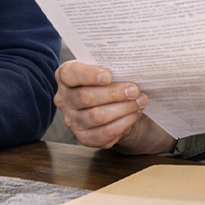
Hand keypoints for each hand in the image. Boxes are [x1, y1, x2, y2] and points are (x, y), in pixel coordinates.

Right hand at [54, 61, 171, 152]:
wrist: (111, 104)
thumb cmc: (107, 81)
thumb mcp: (105, 68)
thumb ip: (110, 66)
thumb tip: (129, 68)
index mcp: (65, 76)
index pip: (70, 74)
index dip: (89, 75)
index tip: (109, 75)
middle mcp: (64, 99)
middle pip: (86, 97)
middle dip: (114, 93)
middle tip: (134, 90)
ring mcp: (72, 120)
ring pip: (97, 116)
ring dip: (123, 109)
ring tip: (140, 101)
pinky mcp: (84, 137)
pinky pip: (104, 133)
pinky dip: (123, 123)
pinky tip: (134, 114)